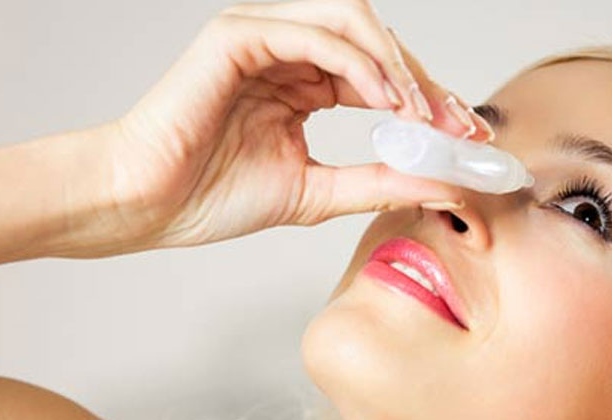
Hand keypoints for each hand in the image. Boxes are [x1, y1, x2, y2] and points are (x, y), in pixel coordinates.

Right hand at [74, 0, 488, 257]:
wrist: (145, 205)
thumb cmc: (209, 196)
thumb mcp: (316, 192)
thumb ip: (376, 181)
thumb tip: (441, 183)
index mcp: (302, 84)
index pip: (380, 77)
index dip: (428, 102)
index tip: (466, 136)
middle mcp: (287, 53)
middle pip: (378, 44)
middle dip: (426, 83)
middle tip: (459, 125)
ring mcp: (262, 37)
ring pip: (352, 21)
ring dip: (397, 65)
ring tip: (422, 115)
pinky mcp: (238, 35)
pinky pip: (315, 33)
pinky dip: (359, 63)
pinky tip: (384, 103)